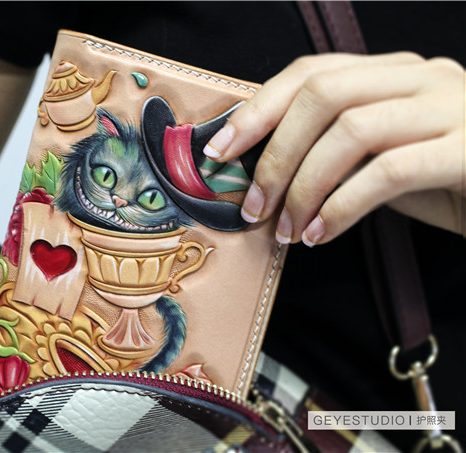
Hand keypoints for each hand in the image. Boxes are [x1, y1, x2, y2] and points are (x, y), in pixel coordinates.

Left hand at [203, 52, 464, 244]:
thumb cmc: (445, 180)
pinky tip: (323, 233)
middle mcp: (420, 76)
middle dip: (274, 154)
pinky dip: (344, 205)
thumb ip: (332, 152)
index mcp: (392, 72)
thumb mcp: (379, 158)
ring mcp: (451, 106)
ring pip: (352, 129)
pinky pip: (390, 170)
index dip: (257, 109)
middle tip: (252, 206)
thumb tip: (260, 172)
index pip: (310, 72)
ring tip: (287, 229)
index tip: (218, 151)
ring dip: (304, 186)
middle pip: (323, 95)